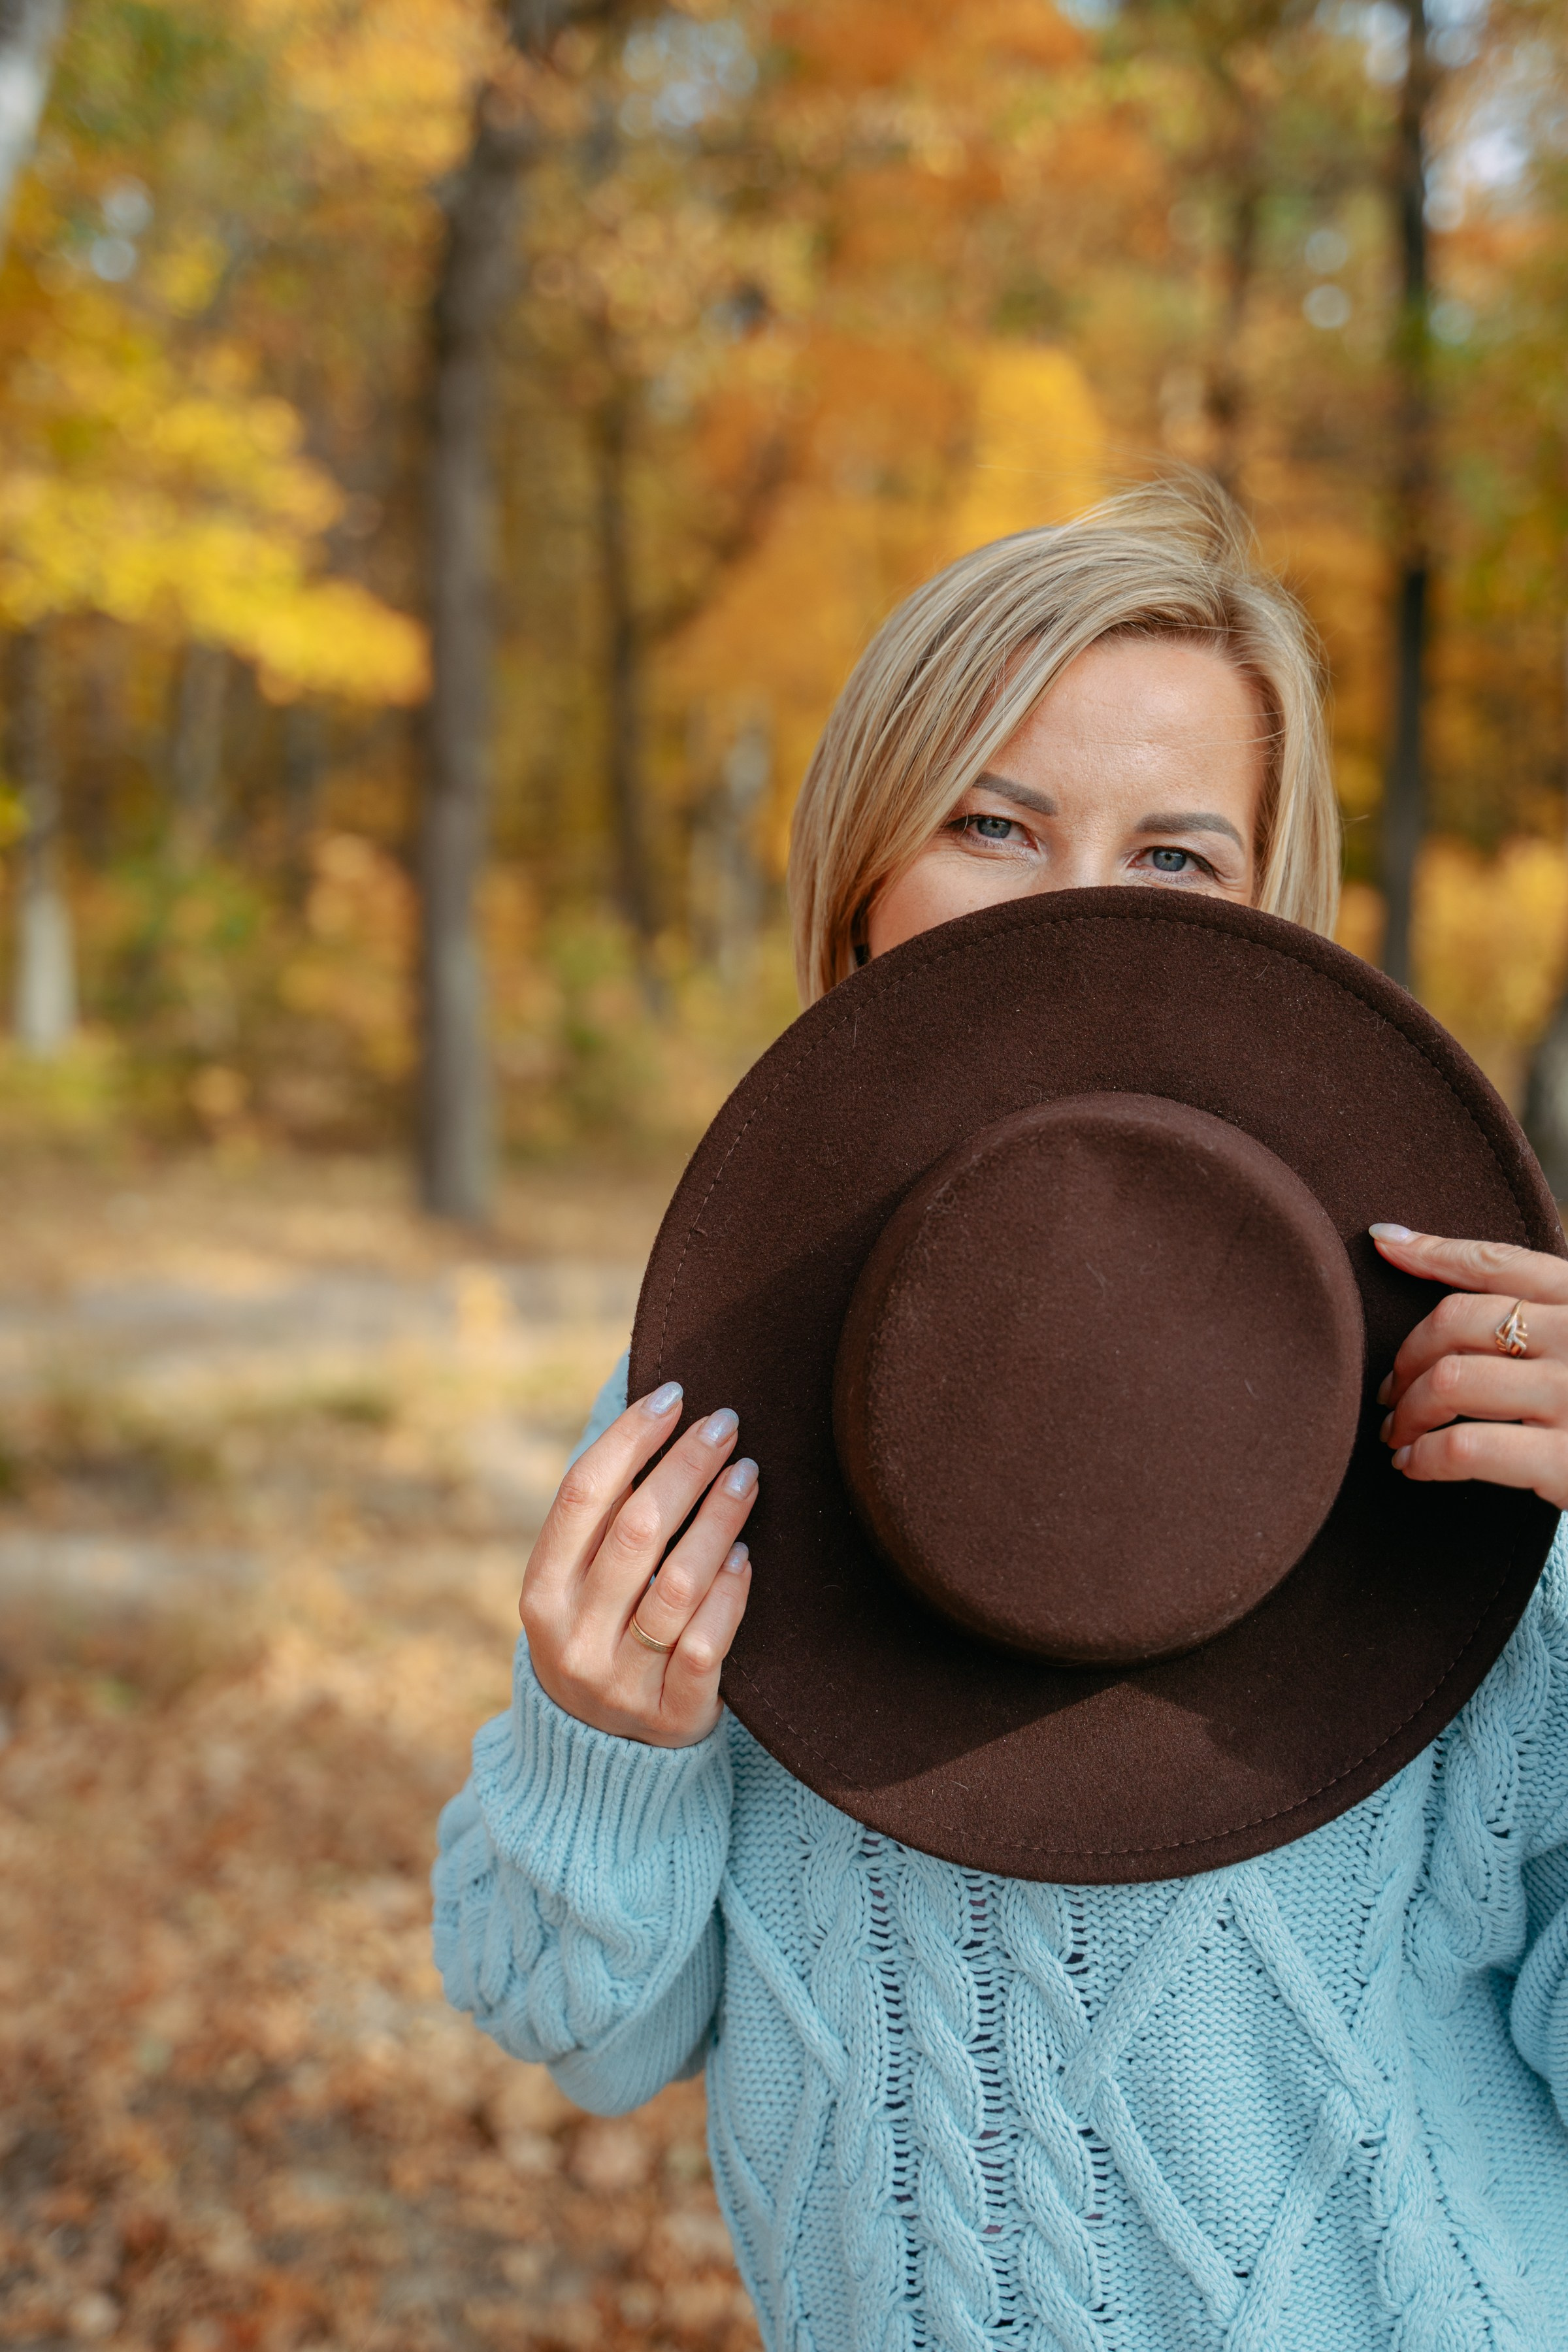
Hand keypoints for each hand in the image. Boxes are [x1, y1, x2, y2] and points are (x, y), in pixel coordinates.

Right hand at [520, 1381, 756, 1746]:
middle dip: (685, 1467)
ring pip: (677, 1584)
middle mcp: (572, 1636)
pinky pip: (706, 1646)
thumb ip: (600, 1518)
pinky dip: (729, 1595)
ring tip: (748, 1474)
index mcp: (541, 1592)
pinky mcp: (669, 1714)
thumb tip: (645, 1412)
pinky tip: (745, 1556)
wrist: (599, 1760)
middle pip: (635, 1531)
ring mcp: (619, 1680)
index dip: (629, 1438)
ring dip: (718, 1519)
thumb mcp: (576, 1587)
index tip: (673, 1395)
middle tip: (727, 1424)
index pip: (583, 1494)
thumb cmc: (599, 1637)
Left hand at [1372, 1225, 1567, 1507]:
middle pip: (1457, 1324)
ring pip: (1450, 1382)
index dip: (1435, 1251)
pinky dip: (1423, 1456)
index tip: (1383, 1245)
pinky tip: (1415, 1466)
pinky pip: (1464, 1446)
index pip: (1501, 1262)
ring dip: (1405, 1412)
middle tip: (1389, 1392)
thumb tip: (1438, 1262)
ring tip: (1398, 1435)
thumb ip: (1549, 1314)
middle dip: (1405, 1358)